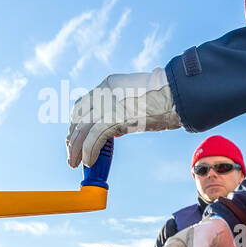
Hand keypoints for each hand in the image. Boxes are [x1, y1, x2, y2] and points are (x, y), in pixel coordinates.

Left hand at [65, 68, 181, 167]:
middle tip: (71, 152)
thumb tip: (114, 130)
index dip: (75, 123)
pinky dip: (88, 152)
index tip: (74, 136)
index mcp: (107, 84)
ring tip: (74, 162)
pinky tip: (88, 161)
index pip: (81, 105)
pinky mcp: (113, 119)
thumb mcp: (135, 98)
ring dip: (76, 149)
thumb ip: (121, 110)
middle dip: (72, 137)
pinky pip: (93, 139)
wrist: (174, 95)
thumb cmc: (163, 97)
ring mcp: (106, 106)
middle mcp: (102, 93)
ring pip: (82, 130)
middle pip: (77, 118)